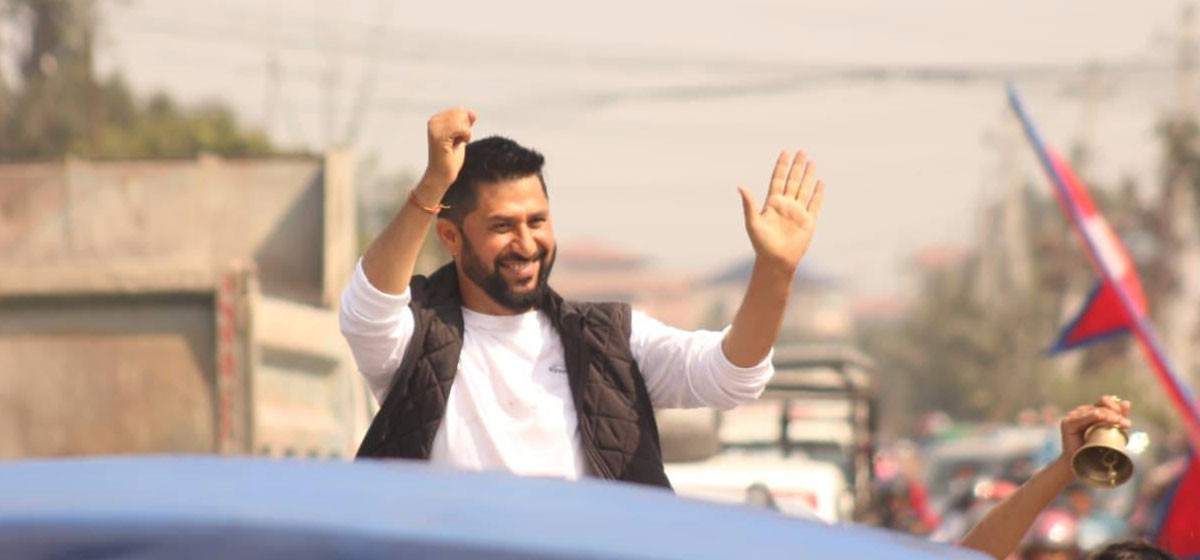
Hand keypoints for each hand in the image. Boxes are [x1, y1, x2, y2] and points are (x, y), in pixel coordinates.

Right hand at [422, 107, 477, 191]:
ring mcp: (434, 128)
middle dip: (465, 128)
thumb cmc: (451, 158)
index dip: (465, 125)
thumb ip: (466, 123)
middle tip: (457, 141)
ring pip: (462, 119)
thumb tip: (474, 112)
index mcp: (436, 119)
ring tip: (457, 143)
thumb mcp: (461, 137)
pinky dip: (466, 136)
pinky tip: (459, 144)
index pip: (460, 110)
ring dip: (466, 133)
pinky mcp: (439, 136)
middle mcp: (433, 121)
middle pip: (461, 112)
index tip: (455, 138)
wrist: (442, 175)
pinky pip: (461, 128)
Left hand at [738, 150, 825, 271]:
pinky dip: (818, 193)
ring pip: (804, 189)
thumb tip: (740, 186)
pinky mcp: (808, 221)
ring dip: (808, 175)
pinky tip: (820, 182)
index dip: (781, 165)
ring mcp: (798, 212)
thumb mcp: (753, 222)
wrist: (776, 261)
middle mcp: (786, 205)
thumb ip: (749, 204)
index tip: (785, 151)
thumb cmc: (761, 244)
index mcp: (772, 203)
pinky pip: (814, 204)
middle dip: (797, 166)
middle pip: (793, 180)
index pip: (778, 179)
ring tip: (811, 161)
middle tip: (801, 150)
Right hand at [1059, 395, 1130, 459]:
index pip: (1105, 401)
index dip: (1117, 408)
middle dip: (1115, 414)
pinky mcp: (1067, 423)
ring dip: (1107, 416)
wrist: (1081, 464)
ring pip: (1094, 411)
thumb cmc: (1096, 449)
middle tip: (1124, 424)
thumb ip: (1117, 418)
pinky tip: (1097, 415)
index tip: (1126, 422)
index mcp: (1092, 410)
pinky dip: (1090, 416)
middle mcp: (1082, 411)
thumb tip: (1126, 402)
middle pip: (1102, 406)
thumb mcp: (1110, 432)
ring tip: (1116, 422)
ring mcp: (1073, 416)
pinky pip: (1081, 418)